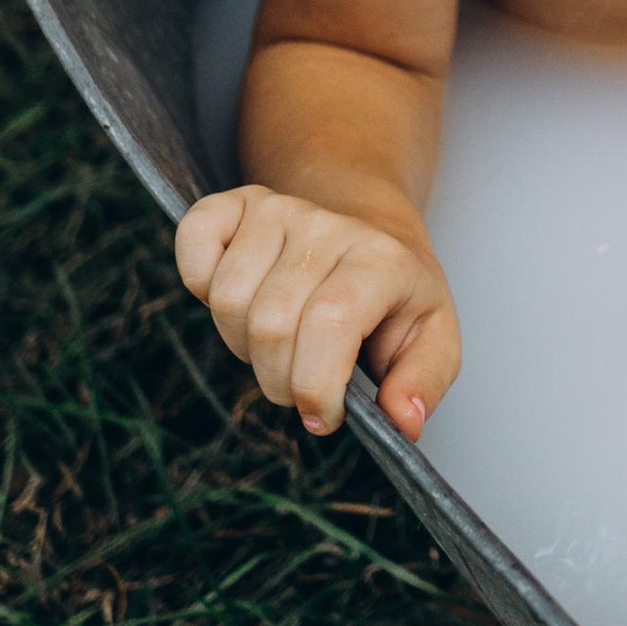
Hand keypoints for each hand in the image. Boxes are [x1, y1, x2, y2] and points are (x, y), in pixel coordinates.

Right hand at [175, 184, 460, 444]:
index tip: (323, 416)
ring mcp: (278, 209)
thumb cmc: (394, 296)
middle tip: (301, 381)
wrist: (369, 228)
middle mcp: (327, 226)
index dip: (315, 384)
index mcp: (381, 260)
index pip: (330, 321)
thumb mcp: (432, 339)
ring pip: (228, 300)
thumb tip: (402, 422)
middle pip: (270, 324)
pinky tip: (241, 298)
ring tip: (278, 342)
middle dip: (279, 380)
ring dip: (243, 344)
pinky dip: (200, 284)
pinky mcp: (234, 203)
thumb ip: (423, 382)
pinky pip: (194, 244)